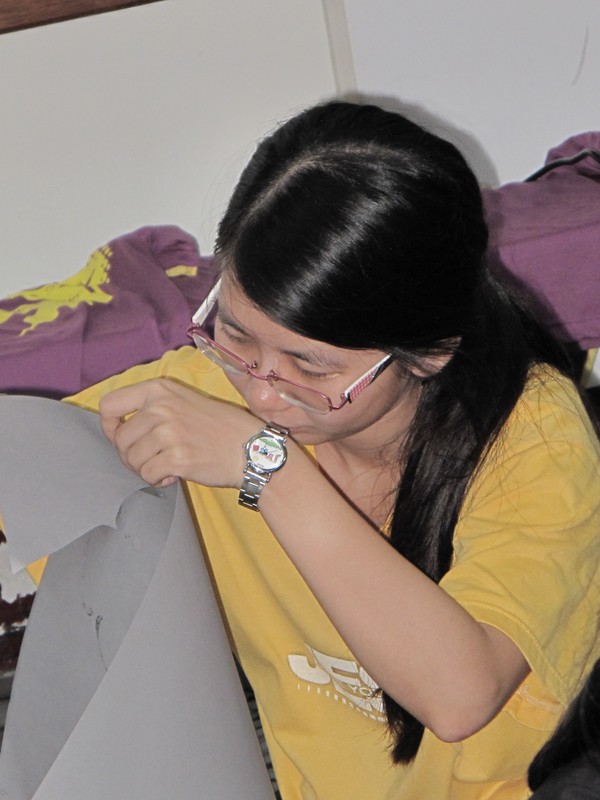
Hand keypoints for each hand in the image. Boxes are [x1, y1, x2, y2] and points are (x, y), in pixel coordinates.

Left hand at [98, 378, 256, 487]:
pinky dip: (157, 480)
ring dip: (146, 468)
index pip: (109, 405)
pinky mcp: (176, 458)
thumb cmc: (221, 427)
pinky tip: (174, 474)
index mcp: (160, 389)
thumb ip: (154, 407)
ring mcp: (168, 433)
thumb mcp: (185, 401)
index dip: (109, 426)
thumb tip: (120, 429)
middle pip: (120, 439)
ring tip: (167, 466)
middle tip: (152, 459)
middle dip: (131, 456)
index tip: (119, 436)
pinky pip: (147, 475)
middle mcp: (161, 408)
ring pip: (132, 460)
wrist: (252, 448)